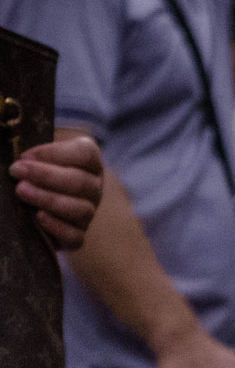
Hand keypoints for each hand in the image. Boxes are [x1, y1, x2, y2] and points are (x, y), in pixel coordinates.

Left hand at [11, 133, 102, 249]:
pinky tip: (38, 217)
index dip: (55, 153)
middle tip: (16, 171)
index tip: (24, 155)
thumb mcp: (30, 158)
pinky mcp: (77, 237)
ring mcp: (87, 213)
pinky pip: (75, 236)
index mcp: (88, 163)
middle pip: (81, 181)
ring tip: (21, 191)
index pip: (86, 154)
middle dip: (46, 175)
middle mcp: (93, 187)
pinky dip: (57, 226)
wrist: (27, 207)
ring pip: (80, 208)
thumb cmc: (29, 174)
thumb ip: (26, 153)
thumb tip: (4, 131)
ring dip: (49, 198)